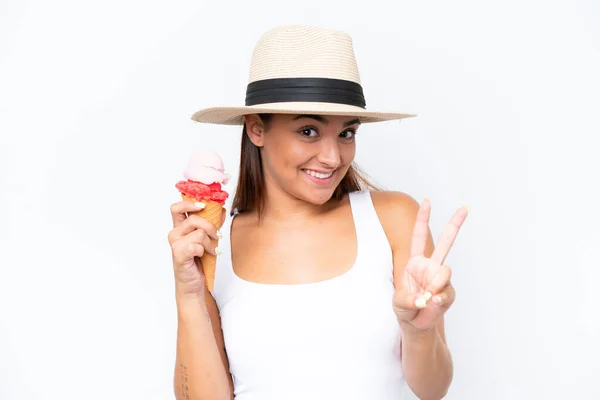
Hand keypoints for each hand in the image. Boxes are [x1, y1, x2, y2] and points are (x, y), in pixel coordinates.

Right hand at [168, 200, 219, 297]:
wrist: (194, 283)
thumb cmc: (199, 261)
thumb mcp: (208, 238)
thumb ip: (213, 223)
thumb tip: (222, 209)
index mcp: (179, 227)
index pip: (177, 208)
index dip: (190, 203)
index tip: (203, 206)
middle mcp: (175, 233)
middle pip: (193, 219)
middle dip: (210, 227)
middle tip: (216, 236)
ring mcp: (175, 244)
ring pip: (199, 233)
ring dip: (210, 243)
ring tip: (210, 250)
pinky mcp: (179, 254)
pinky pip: (197, 245)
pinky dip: (205, 251)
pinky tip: (204, 256)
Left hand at [393, 198, 467, 332]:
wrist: (415, 324)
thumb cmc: (404, 307)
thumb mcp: (398, 302)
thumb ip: (407, 299)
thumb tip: (425, 298)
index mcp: (415, 261)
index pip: (418, 236)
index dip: (422, 218)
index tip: (427, 201)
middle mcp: (431, 266)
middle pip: (445, 243)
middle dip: (455, 225)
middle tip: (465, 207)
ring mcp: (441, 279)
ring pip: (445, 272)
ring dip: (435, 284)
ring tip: (426, 296)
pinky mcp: (448, 293)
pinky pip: (446, 293)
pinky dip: (438, 300)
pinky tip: (431, 304)